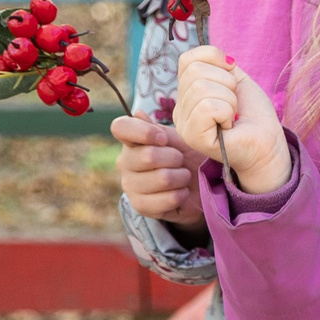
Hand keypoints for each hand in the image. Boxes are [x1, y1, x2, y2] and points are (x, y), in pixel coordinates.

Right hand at [111, 113, 205, 227]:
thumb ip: (158, 129)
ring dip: (182, 177)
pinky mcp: (140, 206)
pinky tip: (181, 192)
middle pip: (148, 156)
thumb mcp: (178, 138)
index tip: (163, 139)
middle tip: (180, 161)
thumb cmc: (187, 157)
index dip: (144, 132)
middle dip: (175, 158)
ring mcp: (130, 185)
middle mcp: (125, 162)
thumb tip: (137, 113)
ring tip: (182, 176)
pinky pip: (167, 199)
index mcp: (132, 141)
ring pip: (162, 178)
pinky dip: (182, 195)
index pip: (121, 127)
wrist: (198, 186)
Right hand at [174, 47, 289, 194]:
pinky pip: (207, 106)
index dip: (215, 59)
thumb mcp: (237, 80)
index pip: (188, 59)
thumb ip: (219, 64)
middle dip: (227, 83)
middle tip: (234, 104)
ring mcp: (183, 123)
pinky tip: (229, 126)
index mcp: (187, 93)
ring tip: (232, 116)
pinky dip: (226, 111)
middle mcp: (179, 108)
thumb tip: (217, 55)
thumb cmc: (253, 114)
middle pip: (195, 71)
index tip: (233, 78)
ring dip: (229, 99)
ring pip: (201, 88)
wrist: (268, 143)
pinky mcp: (192, 136)